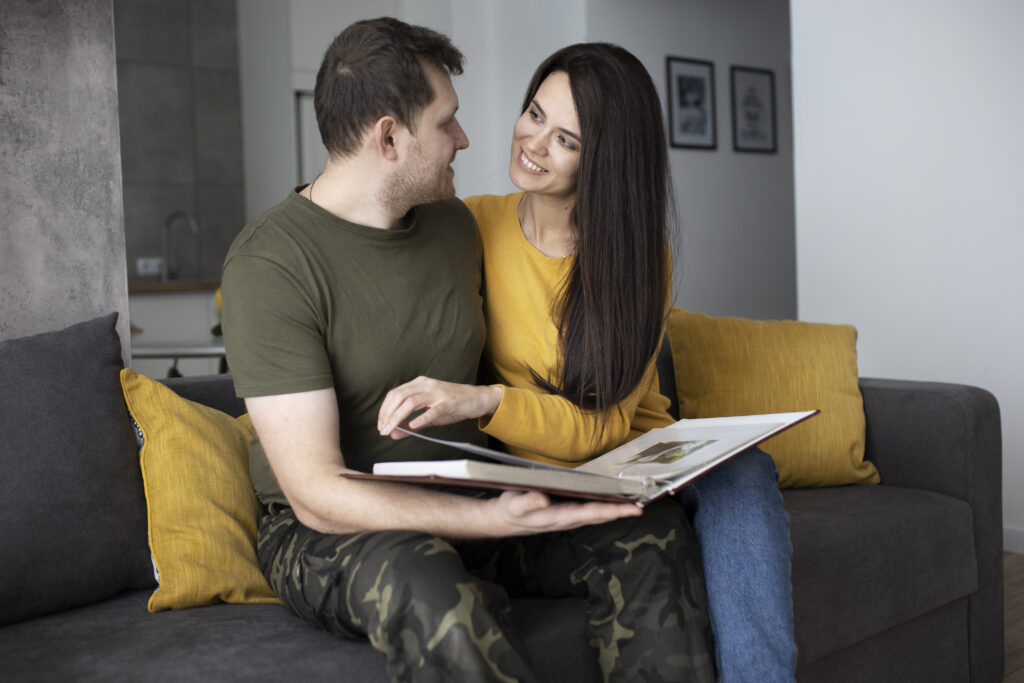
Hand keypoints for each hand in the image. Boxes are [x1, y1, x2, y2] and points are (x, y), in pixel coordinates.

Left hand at [378, 377, 501, 437]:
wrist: (478, 399)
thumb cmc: (453, 405)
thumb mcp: (429, 415)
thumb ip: (410, 424)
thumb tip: (392, 433)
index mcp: (420, 384)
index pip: (395, 394)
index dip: (384, 409)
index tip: (380, 424)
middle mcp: (426, 385)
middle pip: (399, 396)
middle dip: (387, 414)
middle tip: (382, 429)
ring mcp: (437, 393)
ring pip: (411, 402)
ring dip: (398, 417)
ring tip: (391, 429)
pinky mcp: (448, 402)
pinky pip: (432, 410)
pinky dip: (421, 418)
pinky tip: (413, 426)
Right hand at [491, 490, 641, 534]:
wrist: (503, 520)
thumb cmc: (510, 510)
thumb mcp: (515, 505)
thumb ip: (528, 502)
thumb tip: (543, 499)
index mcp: (559, 517)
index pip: (591, 514)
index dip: (612, 511)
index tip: (631, 509)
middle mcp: (567, 519)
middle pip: (599, 516)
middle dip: (621, 512)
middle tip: (642, 506)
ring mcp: (568, 518)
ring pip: (596, 515)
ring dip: (615, 511)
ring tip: (634, 504)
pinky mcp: (566, 514)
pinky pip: (590, 512)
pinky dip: (604, 508)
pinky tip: (613, 502)